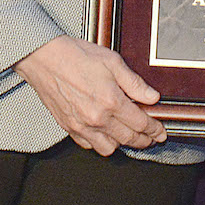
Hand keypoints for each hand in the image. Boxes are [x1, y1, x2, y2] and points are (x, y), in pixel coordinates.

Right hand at [15, 36, 166, 155]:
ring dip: (123, 144)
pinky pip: (89, 145)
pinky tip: (106, 134)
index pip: (141, 124)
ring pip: (109, 148)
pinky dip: (100, 143)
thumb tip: (152, 97)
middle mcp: (97, 118)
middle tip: (152, 138)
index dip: (154, 129)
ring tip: (130, 136)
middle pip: (128, 139)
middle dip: (144, 141)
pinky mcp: (68, 127)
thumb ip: (135, 83)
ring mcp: (81, 125)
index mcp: (111, 101)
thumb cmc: (76, 56)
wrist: (44, 58)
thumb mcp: (113, 62)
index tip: (160, 132)